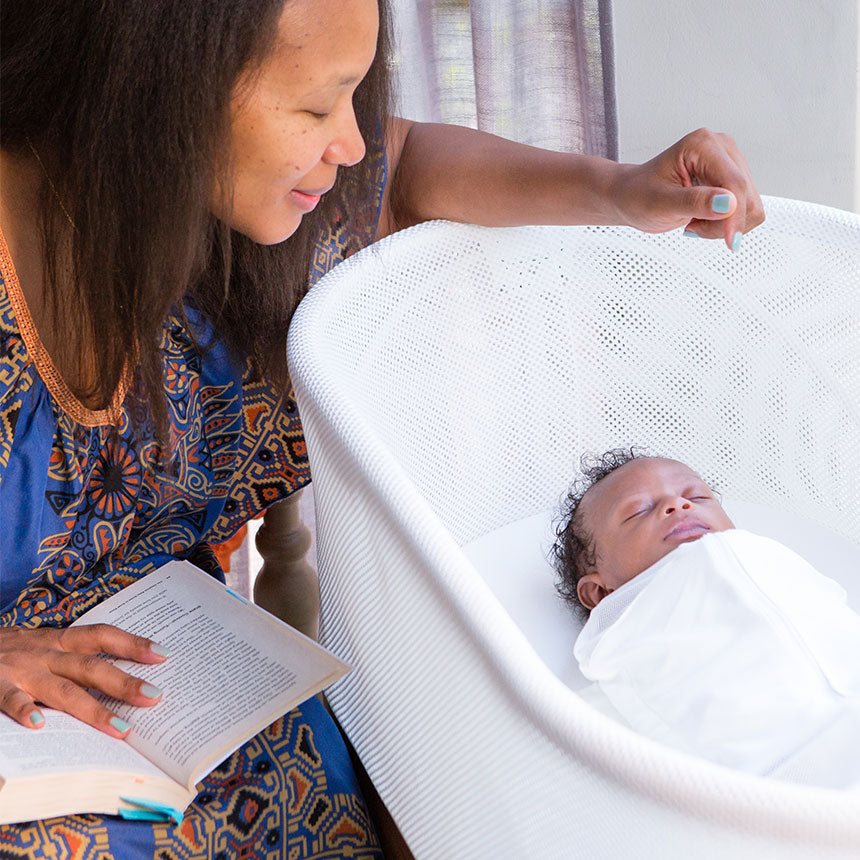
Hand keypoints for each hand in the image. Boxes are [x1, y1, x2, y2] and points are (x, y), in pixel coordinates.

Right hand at [0, 624, 167, 736]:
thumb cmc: (6, 651)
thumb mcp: (40, 646)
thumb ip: (69, 659)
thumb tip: (115, 677)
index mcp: (57, 641)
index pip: (102, 635)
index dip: (132, 642)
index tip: (163, 654)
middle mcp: (43, 653)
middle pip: (91, 667)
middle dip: (125, 682)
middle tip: (156, 697)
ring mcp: (20, 671)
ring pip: (62, 690)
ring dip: (93, 709)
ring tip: (121, 727)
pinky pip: (10, 700)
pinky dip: (24, 711)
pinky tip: (40, 727)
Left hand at [612, 128, 763, 250]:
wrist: (631, 196)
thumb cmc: (638, 195)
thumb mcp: (660, 203)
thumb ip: (694, 202)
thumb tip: (729, 203)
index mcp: (703, 145)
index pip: (734, 184)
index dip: (735, 216)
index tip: (732, 243)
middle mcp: (722, 147)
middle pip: (747, 196)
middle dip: (724, 222)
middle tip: (690, 227)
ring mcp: (730, 162)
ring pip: (750, 206)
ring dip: (723, 225)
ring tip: (693, 220)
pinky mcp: (732, 178)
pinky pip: (745, 210)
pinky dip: (724, 223)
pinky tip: (701, 218)